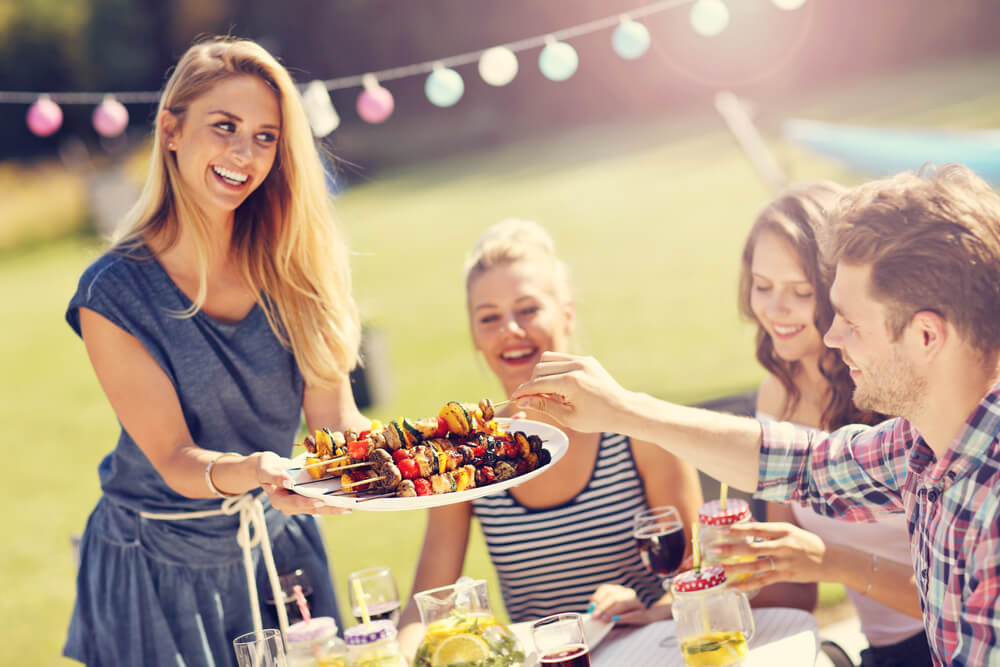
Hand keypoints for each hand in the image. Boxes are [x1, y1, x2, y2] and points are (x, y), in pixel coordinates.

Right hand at [255, 452, 350, 515]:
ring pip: (318, 507)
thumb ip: (275, 476)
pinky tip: (344, 500)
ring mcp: (298, 503)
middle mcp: (289, 505)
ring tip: (350, 506)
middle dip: (329, 508)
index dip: (309, 503)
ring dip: (334, 507)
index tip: (321, 501)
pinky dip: (331, 501)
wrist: (266, 467)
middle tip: (346, 507)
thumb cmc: (264, 466)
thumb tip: (288, 482)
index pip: (295, 503)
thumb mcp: (265, 468)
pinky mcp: (305, 499)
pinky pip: (319, 501)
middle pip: (311, 508)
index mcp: (279, 500)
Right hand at [510, 352, 633, 433]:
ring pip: (548, 359)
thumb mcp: (568, 418)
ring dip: (541, 373)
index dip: (523, 391)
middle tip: (532, 398)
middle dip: (531, 382)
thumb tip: (521, 400)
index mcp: (571, 382)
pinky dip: (554, 369)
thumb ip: (543, 405)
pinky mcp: (586, 359)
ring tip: (547, 391)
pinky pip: (561, 359)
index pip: (537, 383)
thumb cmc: (596, 419)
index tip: (514, 398)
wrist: (623, 409)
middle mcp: (576, 366)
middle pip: (540, 368)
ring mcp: (582, 360)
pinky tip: (558, 385)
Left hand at [588, 584, 672, 624]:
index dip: (596, 598)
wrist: (650, 616)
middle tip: (594, 616)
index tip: (590, 608)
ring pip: (623, 603)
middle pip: (613, 596)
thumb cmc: (627, 614)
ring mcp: (637, 603)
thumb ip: (604, 610)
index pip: (605, 589)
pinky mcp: (644, 614)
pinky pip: (634, 614)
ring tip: (603, 619)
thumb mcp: (615, 610)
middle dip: (602, 606)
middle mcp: (628, 593)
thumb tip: (592, 614)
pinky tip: (616, 620)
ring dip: (611, 612)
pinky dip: (624, 617)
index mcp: (620, 590)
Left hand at [711, 521, 826, 591]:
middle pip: (752, 547)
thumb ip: (769, 531)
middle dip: (731, 548)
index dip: (738, 529)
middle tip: (713, 549)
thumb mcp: (790, 531)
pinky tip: (734, 587)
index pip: (757, 528)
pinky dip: (748, 584)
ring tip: (719, 569)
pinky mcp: (786, 576)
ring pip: (756, 566)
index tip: (721, 529)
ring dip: (736, 567)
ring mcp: (785, 562)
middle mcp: (783, 545)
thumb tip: (746, 527)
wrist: (831, 560)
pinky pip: (764, 581)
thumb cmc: (807, 542)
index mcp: (783, 530)